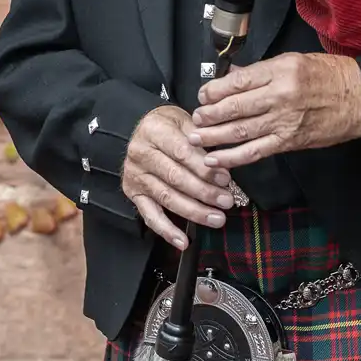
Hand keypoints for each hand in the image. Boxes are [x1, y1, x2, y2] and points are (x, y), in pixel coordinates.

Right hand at [122, 106, 235, 249]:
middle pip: (175, 177)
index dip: (204, 169)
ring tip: (216, 218)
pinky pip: (149, 215)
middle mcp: (140, 153)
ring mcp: (135, 175)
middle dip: (204, 192)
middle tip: (227, 201)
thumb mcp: (185, 120)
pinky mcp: (133, 193)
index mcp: (154, 130)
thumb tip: (224, 164)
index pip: (181, 152)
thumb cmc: (169, 125)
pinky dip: (166, 230)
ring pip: (166, 198)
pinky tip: (183, 241)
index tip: (226, 179)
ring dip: (193, 212)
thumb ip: (203, 139)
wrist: (142, 127)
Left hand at [188, 53, 360, 168]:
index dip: (215, 90)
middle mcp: (280, 95)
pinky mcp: (289, 141)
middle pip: (235, 107)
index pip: (238, 81)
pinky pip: (256, 151)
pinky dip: (233, 157)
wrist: (360, 98)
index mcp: (280, 70)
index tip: (202, 95)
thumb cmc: (330, 75)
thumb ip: (262, 70)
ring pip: (241, 131)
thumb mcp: (295, 60)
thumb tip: (232, 76)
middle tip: (195, 119)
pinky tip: (216, 159)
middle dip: (209, 115)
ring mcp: (284, 120)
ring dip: (214, 137)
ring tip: (196, 139)